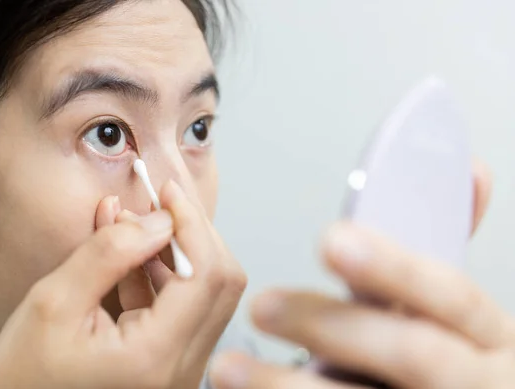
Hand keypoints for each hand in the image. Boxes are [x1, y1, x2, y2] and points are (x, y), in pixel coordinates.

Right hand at [0, 181, 246, 388]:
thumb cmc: (24, 378)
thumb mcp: (53, 304)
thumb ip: (109, 254)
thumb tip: (157, 219)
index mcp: (156, 357)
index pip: (207, 273)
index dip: (192, 223)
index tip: (168, 192)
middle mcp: (181, 368)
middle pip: (221, 282)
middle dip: (194, 233)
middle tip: (162, 202)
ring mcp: (180, 369)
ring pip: (207, 294)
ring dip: (180, 251)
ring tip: (138, 224)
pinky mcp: (171, 364)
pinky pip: (185, 310)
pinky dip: (166, 276)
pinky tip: (135, 253)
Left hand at [209, 161, 514, 388]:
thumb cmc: (461, 359)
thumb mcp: (462, 311)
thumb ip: (448, 248)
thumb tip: (468, 171)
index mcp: (485, 333)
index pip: (449, 294)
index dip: (394, 267)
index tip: (335, 241)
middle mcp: (466, 377)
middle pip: (406, 351)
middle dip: (330, 326)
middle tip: (264, 305)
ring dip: (287, 383)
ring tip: (228, 366)